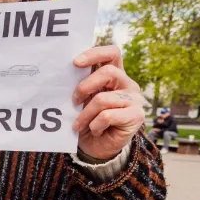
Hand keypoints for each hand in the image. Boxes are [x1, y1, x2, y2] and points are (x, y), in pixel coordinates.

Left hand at [71, 46, 144, 162]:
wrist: (96, 146)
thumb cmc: (87, 118)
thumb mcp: (82, 98)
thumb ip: (80, 83)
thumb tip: (62, 70)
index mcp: (115, 74)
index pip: (112, 53)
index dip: (95, 54)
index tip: (75, 62)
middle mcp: (128, 84)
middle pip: (108, 72)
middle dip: (85, 86)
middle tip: (74, 100)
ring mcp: (135, 99)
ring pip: (103, 98)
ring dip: (85, 113)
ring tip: (79, 123)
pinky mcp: (137, 116)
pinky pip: (107, 116)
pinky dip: (95, 124)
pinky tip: (95, 130)